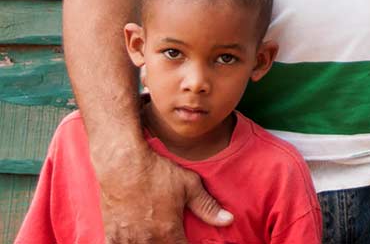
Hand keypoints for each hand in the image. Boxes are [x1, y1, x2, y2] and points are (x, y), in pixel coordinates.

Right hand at [97, 145, 231, 242]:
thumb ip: (208, 207)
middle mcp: (147, 241)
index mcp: (168, 233)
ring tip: (158, 238)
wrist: (122, 164)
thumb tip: (229, 219)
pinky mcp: (111, 236)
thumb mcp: (188, 185)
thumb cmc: (157, 172)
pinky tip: (138, 240)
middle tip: (174, 238)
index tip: (191, 242)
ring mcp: (126, 240)